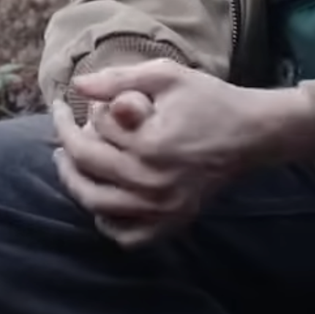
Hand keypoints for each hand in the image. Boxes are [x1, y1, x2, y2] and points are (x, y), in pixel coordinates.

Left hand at [50, 60, 279, 247]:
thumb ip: (118, 79)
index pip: (90, 133)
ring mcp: (163, 209)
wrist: (252, 133)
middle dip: (65, 144)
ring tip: (68, 162)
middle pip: (86, 170)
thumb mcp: (166, 76)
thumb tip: (77, 85)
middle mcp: (153, 184)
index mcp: (148, 146)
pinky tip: (101, 204)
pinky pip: (128, 237)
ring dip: (75, 183)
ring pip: (97, 205)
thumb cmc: (210, 100)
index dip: (74, 114)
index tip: (69, 102)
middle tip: (61, 128)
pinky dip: (108, 224)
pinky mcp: (174, 221)